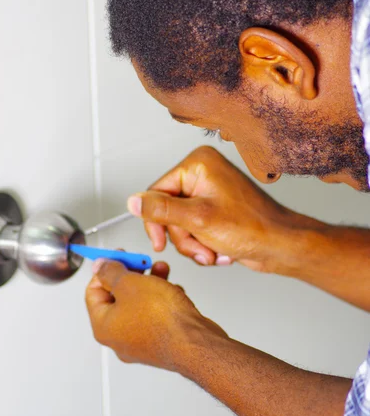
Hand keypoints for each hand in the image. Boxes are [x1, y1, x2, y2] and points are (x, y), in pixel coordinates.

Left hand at [85, 259, 226, 369]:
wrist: (196, 344)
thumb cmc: (164, 321)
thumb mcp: (131, 284)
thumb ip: (111, 272)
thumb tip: (100, 267)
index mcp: (104, 326)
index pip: (93, 292)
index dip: (104, 270)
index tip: (117, 257)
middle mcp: (119, 338)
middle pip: (117, 297)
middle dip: (131, 274)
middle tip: (141, 262)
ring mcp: (140, 342)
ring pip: (138, 304)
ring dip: (149, 283)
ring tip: (161, 270)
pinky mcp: (160, 341)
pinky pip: (155, 315)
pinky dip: (161, 299)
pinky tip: (173, 290)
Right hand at [127, 146, 301, 272]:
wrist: (281, 246)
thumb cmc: (253, 228)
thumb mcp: (197, 220)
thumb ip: (161, 210)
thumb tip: (133, 202)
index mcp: (198, 164)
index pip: (156, 192)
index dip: (156, 221)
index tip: (160, 242)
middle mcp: (203, 173)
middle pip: (168, 211)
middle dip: (183, 237)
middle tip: (201, 248)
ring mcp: (210, 192)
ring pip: (179, 225)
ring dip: (194, 245)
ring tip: (213, 251)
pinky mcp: (215, 209)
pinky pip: (193, 230)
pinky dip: (204, 245)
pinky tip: (220, 250)